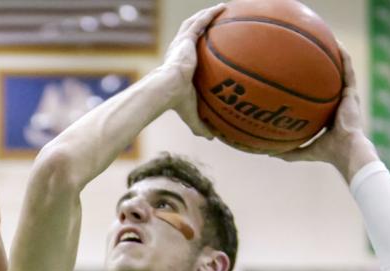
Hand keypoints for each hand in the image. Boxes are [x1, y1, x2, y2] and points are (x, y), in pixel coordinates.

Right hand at [163, 3, 225, 138]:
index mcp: (180, 66)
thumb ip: (201, 124)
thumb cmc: (176, 103)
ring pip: (195, 23)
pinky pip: (201, 21)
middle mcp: (180, 52)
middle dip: (204, 25)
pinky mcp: (186, 38)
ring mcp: (182, 43)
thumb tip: (212, 138)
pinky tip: (223, 7)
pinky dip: (211, 13)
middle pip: (193, 34)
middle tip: (218, 20)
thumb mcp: (192, 114)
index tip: (210, 46)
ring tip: (222, 8)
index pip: (190, 53)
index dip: (198, 47)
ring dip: (207, 14)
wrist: (166, 90)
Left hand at [277, 45, 376, 178]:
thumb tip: (268, 153)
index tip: (299, 77)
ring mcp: (347, 96)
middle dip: (323, 67)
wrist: (345, 150)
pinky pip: (348, 70)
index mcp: (330, 114)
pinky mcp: (352, 92)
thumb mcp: (304, 151)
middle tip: (309, 55)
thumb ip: (289, 151)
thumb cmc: (327, 153)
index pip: (321, 97)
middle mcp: (339, 103)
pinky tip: (337, 44)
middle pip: (330, 80)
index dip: (313, 87)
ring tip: (327, 39)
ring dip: (335, 55)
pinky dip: (344, 57)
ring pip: (341, 70)